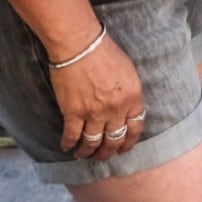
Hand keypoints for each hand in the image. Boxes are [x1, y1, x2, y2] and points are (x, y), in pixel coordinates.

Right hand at [47, 28, 143, 160]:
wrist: (80, 44)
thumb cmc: (104, 51)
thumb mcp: (128, 72)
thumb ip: (129, 93)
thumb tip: (125, 108)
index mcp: (133, 98)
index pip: (135, 128)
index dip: (129, 142)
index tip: (123, 149)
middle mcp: (116, 109)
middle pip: (114, 140)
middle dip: (108, 152)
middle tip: (102, 156)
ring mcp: (94, 113)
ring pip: (93, 143)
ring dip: (88, 152)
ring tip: (83, 154)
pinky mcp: (74, 112)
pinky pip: (72, 136)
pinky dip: (69, 144)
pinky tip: (67, 147)